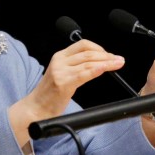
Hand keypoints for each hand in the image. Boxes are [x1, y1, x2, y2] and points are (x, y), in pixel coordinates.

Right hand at [9, 39, 124, 144]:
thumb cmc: (50, 95)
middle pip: (88, 53)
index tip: (110, 55)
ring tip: (118, 64)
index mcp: (59, 56)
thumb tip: (98, 63)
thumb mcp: (62, 74)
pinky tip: (105, 69)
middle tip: (119, 60)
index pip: (83, 45)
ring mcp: (60, 71)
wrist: (35, 109)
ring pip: (89, 62)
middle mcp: (59, 61)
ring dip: (107, 62)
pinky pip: (84, 73)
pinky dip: (97, 69)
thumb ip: (76, 67)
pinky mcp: (63, 82)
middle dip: (107, 55)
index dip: (99, 48)